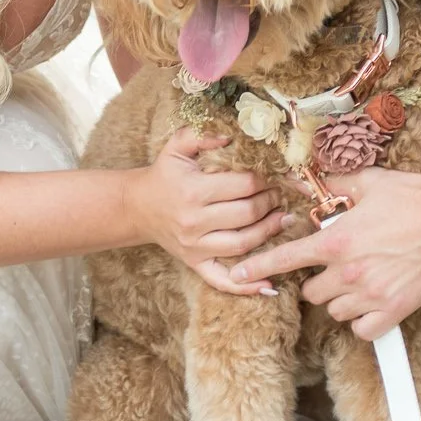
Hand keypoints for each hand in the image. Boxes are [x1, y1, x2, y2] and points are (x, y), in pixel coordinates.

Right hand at [125, 129, 288, 295]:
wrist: (137, 207)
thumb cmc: (164, 174)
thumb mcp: (177, 146)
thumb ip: (203, 135)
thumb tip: (231, 136)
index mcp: (193, 191)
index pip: (244, 186)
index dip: (266, 179)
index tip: (276, 174)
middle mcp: (194, 221)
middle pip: (248, 214)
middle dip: (271, 202)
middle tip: (281, 194)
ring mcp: (195, 247)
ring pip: (243, 244)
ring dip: (269, 232)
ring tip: (283, 219)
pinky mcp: (195, 263)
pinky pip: (222, 280)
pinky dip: (247, 285)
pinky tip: (270, 283)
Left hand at [230, 167, 420, 338]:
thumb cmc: (411, 197)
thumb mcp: (366, 183)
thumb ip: (329, 187)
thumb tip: (300, 180)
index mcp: (337, 241)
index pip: (286, 259)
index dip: (257, 268)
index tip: (238, 276)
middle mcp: (348, 272)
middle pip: (311, 292)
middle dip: (318, 280)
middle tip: (337, 265)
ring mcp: (371, 295)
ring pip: (335, 310)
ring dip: (341, 299)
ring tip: (359, 280)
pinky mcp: (393, 311)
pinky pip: (362, 329)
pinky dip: (363, 320)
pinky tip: (372, 302)